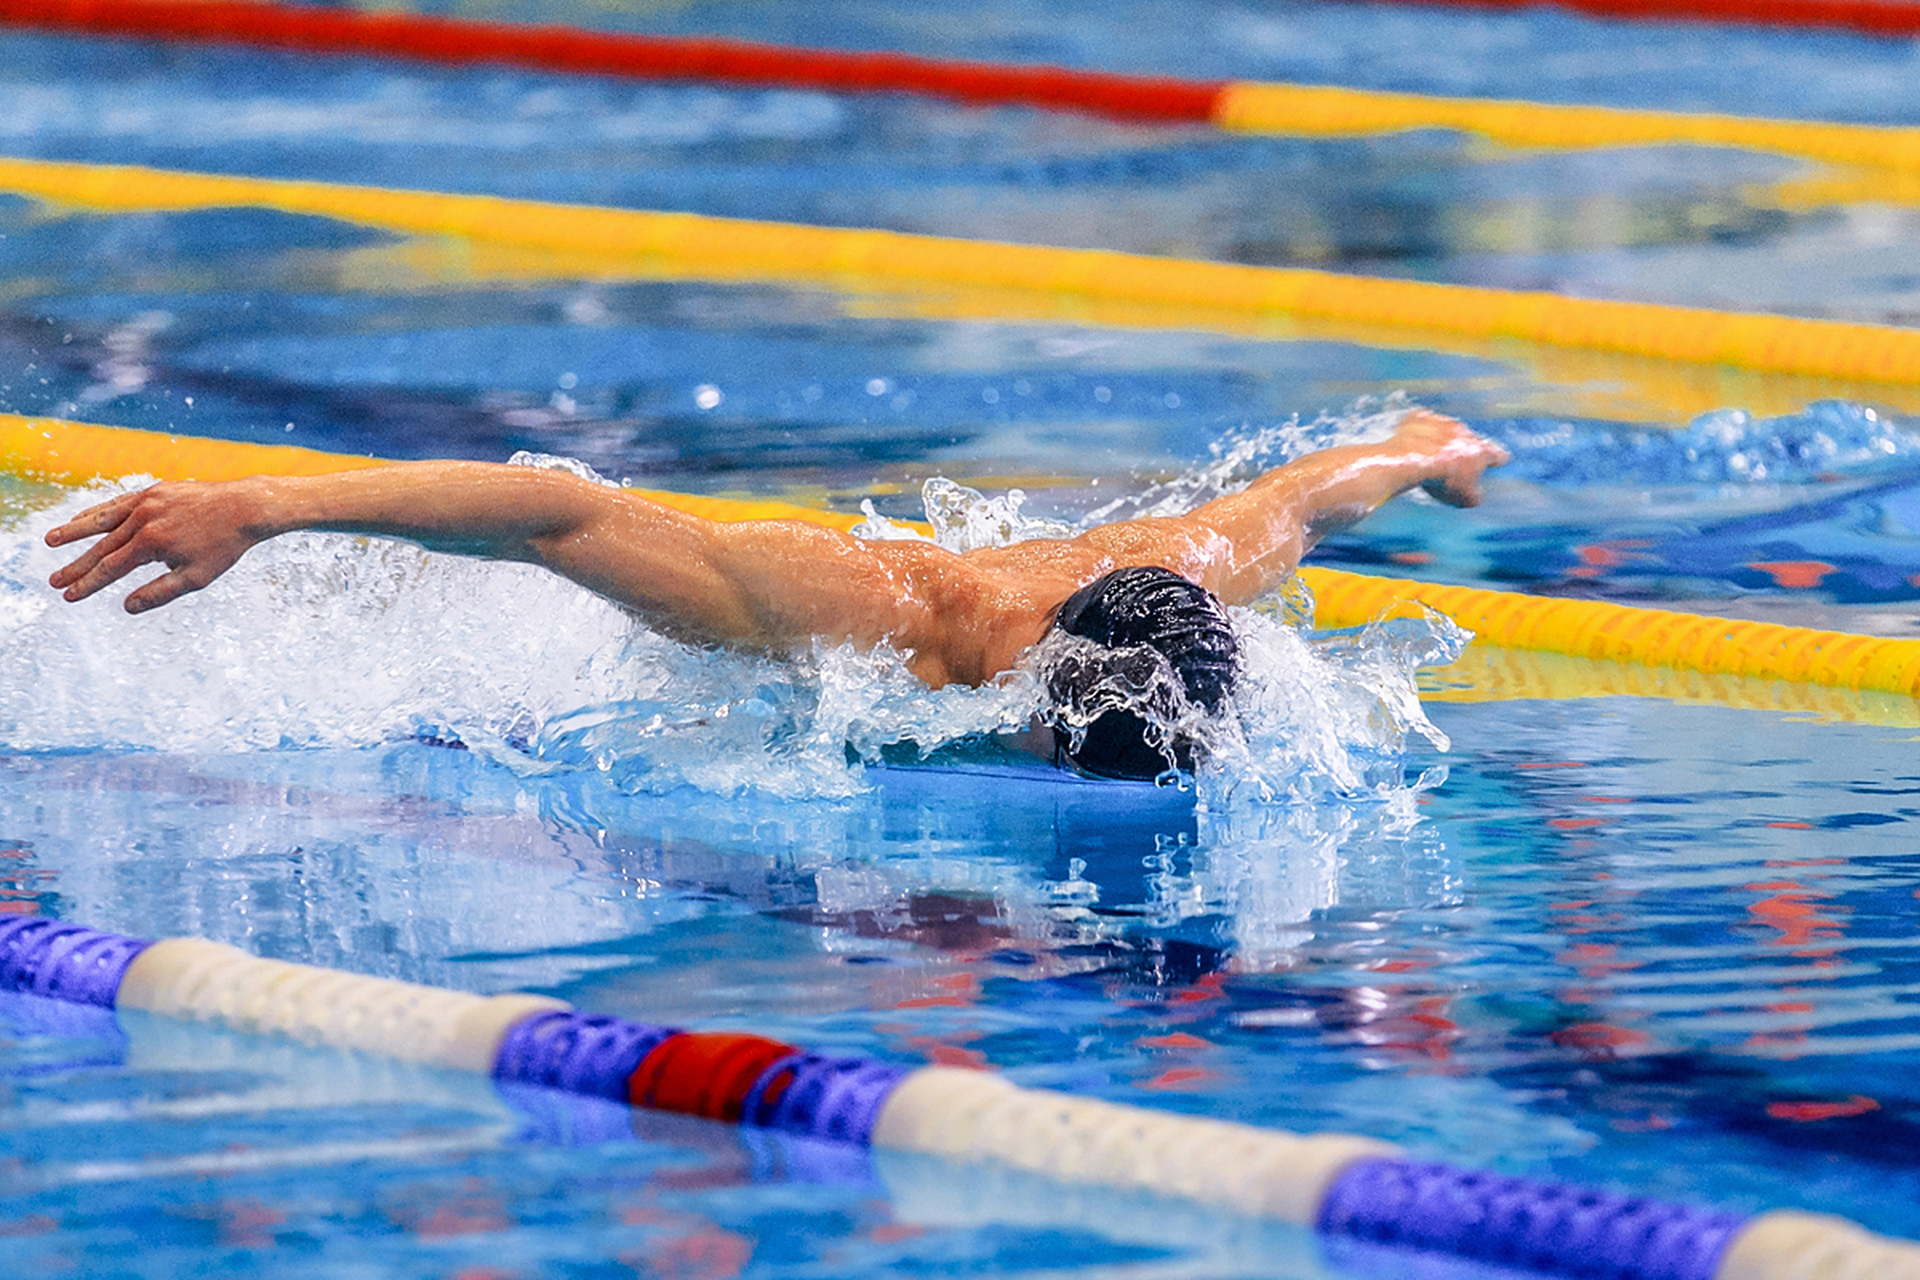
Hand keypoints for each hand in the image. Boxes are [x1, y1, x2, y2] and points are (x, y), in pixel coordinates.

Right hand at [45, 479, 267, 612]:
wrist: (245, 507)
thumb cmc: (223, 546)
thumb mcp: (196, 577)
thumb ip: (160, 592)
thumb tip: (127, 607)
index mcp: (151, 543)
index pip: (110, 568)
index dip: (88, 584)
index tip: (69, 596)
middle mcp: (143, 519)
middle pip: (101, 547)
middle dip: (76, 566)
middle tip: (53, 580)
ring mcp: (146, 501)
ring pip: (103, 519)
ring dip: (75, 531)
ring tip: (51, 540)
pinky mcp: (153, 490)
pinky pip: (118, 503)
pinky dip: (99, 512)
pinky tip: (85, 520)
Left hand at [1395, 409, 1509, 507]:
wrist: (1410, 461)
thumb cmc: (1440, 480)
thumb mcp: (1464, 498)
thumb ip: (1474, 496)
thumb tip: (1474, 495)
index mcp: (1480, 450)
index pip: (1497, 454)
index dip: (1497, 459)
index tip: (1498, 461)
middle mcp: (1463, 432)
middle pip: (1468, 441)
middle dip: (1463, 452)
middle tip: (1452, 467)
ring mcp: (1441, 422)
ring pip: (1444, 432)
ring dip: (1441, 442)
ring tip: (1429, 459)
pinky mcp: (1419, 418)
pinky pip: (1422, 425)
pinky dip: (1419, 434)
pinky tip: (1413, 446)